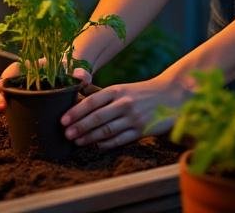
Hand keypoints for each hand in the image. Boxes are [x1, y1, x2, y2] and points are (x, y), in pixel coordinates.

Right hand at [0, 61, 92, 136]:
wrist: (65, 73)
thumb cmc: (67, 72)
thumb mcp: (74, 72)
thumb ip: (79, 75)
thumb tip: (83, 78)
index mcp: (26, 68)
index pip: (9, 75)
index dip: (2, 90)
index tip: (3, 106)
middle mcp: (14, 77)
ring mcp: (11, 89)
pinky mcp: (11, 100)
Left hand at [60, 73, 186, 149]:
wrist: (171, 95)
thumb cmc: (141, 93)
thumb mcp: (122, 88)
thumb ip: (102, 95)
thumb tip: (77, 99)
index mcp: (117, 90)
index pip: (92, 102)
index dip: (76, 112)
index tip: (63, 120)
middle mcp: (124, 103)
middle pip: (97, 117)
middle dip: (79, 127)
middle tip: (66, 134)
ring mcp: (133, 118)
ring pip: (107, 130)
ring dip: (90, 137)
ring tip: (77, 142)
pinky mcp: (142, 130)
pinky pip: (120, 140)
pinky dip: (106, 144)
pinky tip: (96, 145)